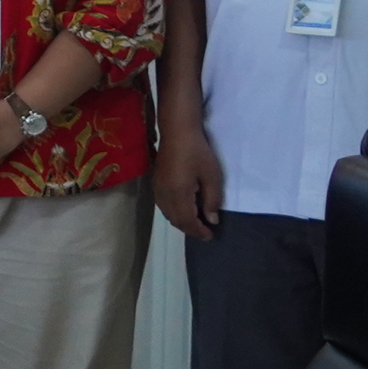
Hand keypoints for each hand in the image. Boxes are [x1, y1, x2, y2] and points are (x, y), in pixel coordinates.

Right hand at [154, 123, 225, 239]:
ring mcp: (158, 189)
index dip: (199, 231)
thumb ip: (212, 200)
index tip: (210, 236)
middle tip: (205, 233)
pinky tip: (183, 210)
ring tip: (195, 224)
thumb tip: (211, 219)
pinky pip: (163, 206)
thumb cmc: (198, 152)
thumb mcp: (212, 176)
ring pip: (168, 214)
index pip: (188, 220)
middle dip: (190, 229)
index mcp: (179, 193)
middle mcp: (165, 195)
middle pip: (176, 220)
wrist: (177, 132)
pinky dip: (173, 214)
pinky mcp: (156, 183)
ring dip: (181, 222)